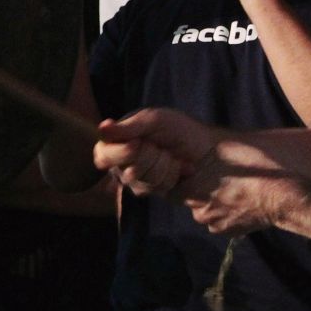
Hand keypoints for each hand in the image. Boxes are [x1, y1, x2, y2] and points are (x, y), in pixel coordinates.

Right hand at [93, 108, 216, 196]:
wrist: (208, 150)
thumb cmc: (180, 130)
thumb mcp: (154, 120)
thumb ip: (128, 127)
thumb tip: (102, 128)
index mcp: (119, 140)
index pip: (102, 154)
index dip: (119, 153)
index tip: (137, 142)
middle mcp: (122, 161)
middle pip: (126, 170)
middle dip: (151, 156)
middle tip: (161, 147)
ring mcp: (136, 179)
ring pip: (142, 181)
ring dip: (164, 165)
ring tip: (172, 157)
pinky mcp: (153, 190)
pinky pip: (157, 187)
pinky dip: (173, 174)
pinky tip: (180, 168)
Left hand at [182, 139, 306, 235]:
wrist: (284, 197)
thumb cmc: (256, 168)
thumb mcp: (223, 149)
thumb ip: (200, 157)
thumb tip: (187, 154)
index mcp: (194, 190)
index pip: (172, 189)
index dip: (180, 180)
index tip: (190, 172)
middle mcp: (200, 211)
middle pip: (190, 200)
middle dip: (200, 190)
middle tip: (218, 178)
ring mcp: (215, 224)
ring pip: (206, 210)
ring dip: (214, 201)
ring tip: (234, 189)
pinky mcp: (230, 233)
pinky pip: (220, 221)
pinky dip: (227, 212)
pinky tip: (241, 201)